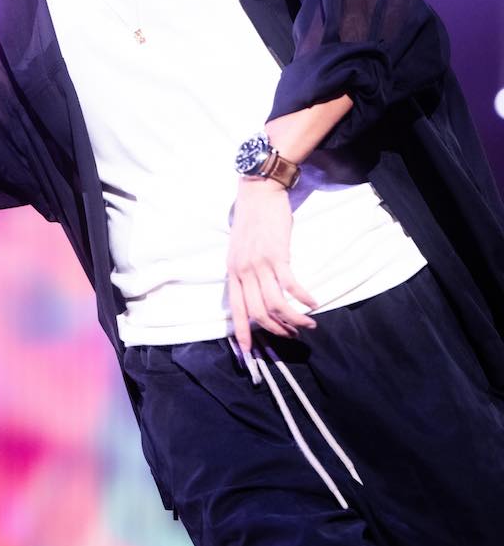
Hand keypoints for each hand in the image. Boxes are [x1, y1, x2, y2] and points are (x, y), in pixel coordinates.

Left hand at [227, 177, 318, 354]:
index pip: (236, 309)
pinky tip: (313, 303)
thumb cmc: (252, 220)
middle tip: (293, 335)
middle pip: (258, 312)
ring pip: (275, 305)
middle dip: (277, 330)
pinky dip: (303, 298)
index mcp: (232, 271)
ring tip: (308, 324)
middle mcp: (243, 271)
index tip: (250, 351)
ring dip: (293, 319)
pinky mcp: (278, 255)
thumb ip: (245, 270)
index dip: (243, 331)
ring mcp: (260, 264)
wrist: (258, 193)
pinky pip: (291, 286)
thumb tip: (256, 291)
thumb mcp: (240, 249)